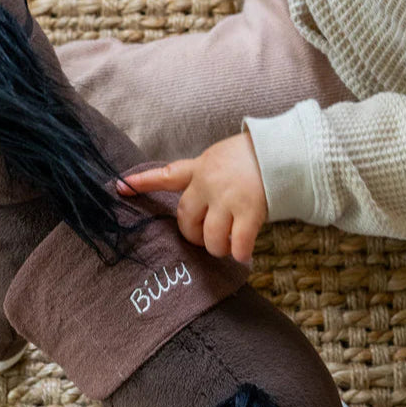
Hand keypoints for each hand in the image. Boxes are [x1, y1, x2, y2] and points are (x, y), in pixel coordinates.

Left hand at [117, 132, 267, 262]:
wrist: (286, 152)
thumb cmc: (256, 155)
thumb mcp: (221, 156)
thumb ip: (204, 176)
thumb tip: (198, 204)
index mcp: (201, 168)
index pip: (166, 175)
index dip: (142, 183)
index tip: (119, 187)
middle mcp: (209, 184)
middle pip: (186, 220)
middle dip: (193, 235)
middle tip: (204, 239)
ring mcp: (229, 199)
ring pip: (210, 237)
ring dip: (216, 248)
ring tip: (227, 247)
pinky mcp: (250, 212)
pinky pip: (237, 244)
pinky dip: (239, 253)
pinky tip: (243, 254)